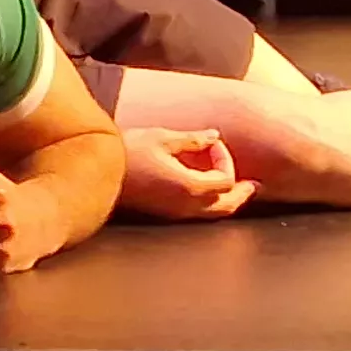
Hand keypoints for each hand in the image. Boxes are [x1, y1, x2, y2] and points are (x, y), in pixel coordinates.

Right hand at [116, 127, 255, 221]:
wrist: (97, 174)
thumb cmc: (128, 153)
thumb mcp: (162, 137)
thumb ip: (193, 139)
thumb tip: (214, 136)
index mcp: (190, 186)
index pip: (225, 179)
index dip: (224, 159)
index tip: (211, 143)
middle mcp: (187, 206)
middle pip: (227, 205)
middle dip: (241, 192)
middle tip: (253, 184)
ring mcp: (176, 213)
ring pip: (214, 214)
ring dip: (228, 200)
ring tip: (236, 190)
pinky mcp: (165, 214)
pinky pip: (199, 214)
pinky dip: (211, 204)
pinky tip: (206, 191)